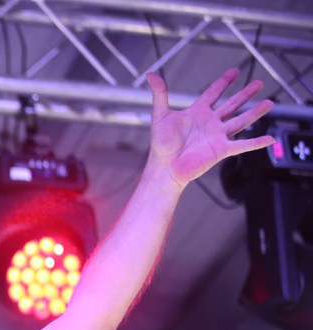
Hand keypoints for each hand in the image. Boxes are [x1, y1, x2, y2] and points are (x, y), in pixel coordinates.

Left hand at [146, 68, 274, 187]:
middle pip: (232, 105)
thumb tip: (151, 74)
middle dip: (245, 94)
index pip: (213, 93)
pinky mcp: (222, 150)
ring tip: (270, 103)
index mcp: (197, 113)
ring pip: (241, 121)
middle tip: (259, 83)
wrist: (165, 167)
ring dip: (256, 112)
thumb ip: (160, 94)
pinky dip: (256, 143)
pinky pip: (243, 145)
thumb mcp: (160, 115)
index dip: (224, 82)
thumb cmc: (160, 145)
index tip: (234, 71)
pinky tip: (270, 139)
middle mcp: (210, 123)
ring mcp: (217, 136)